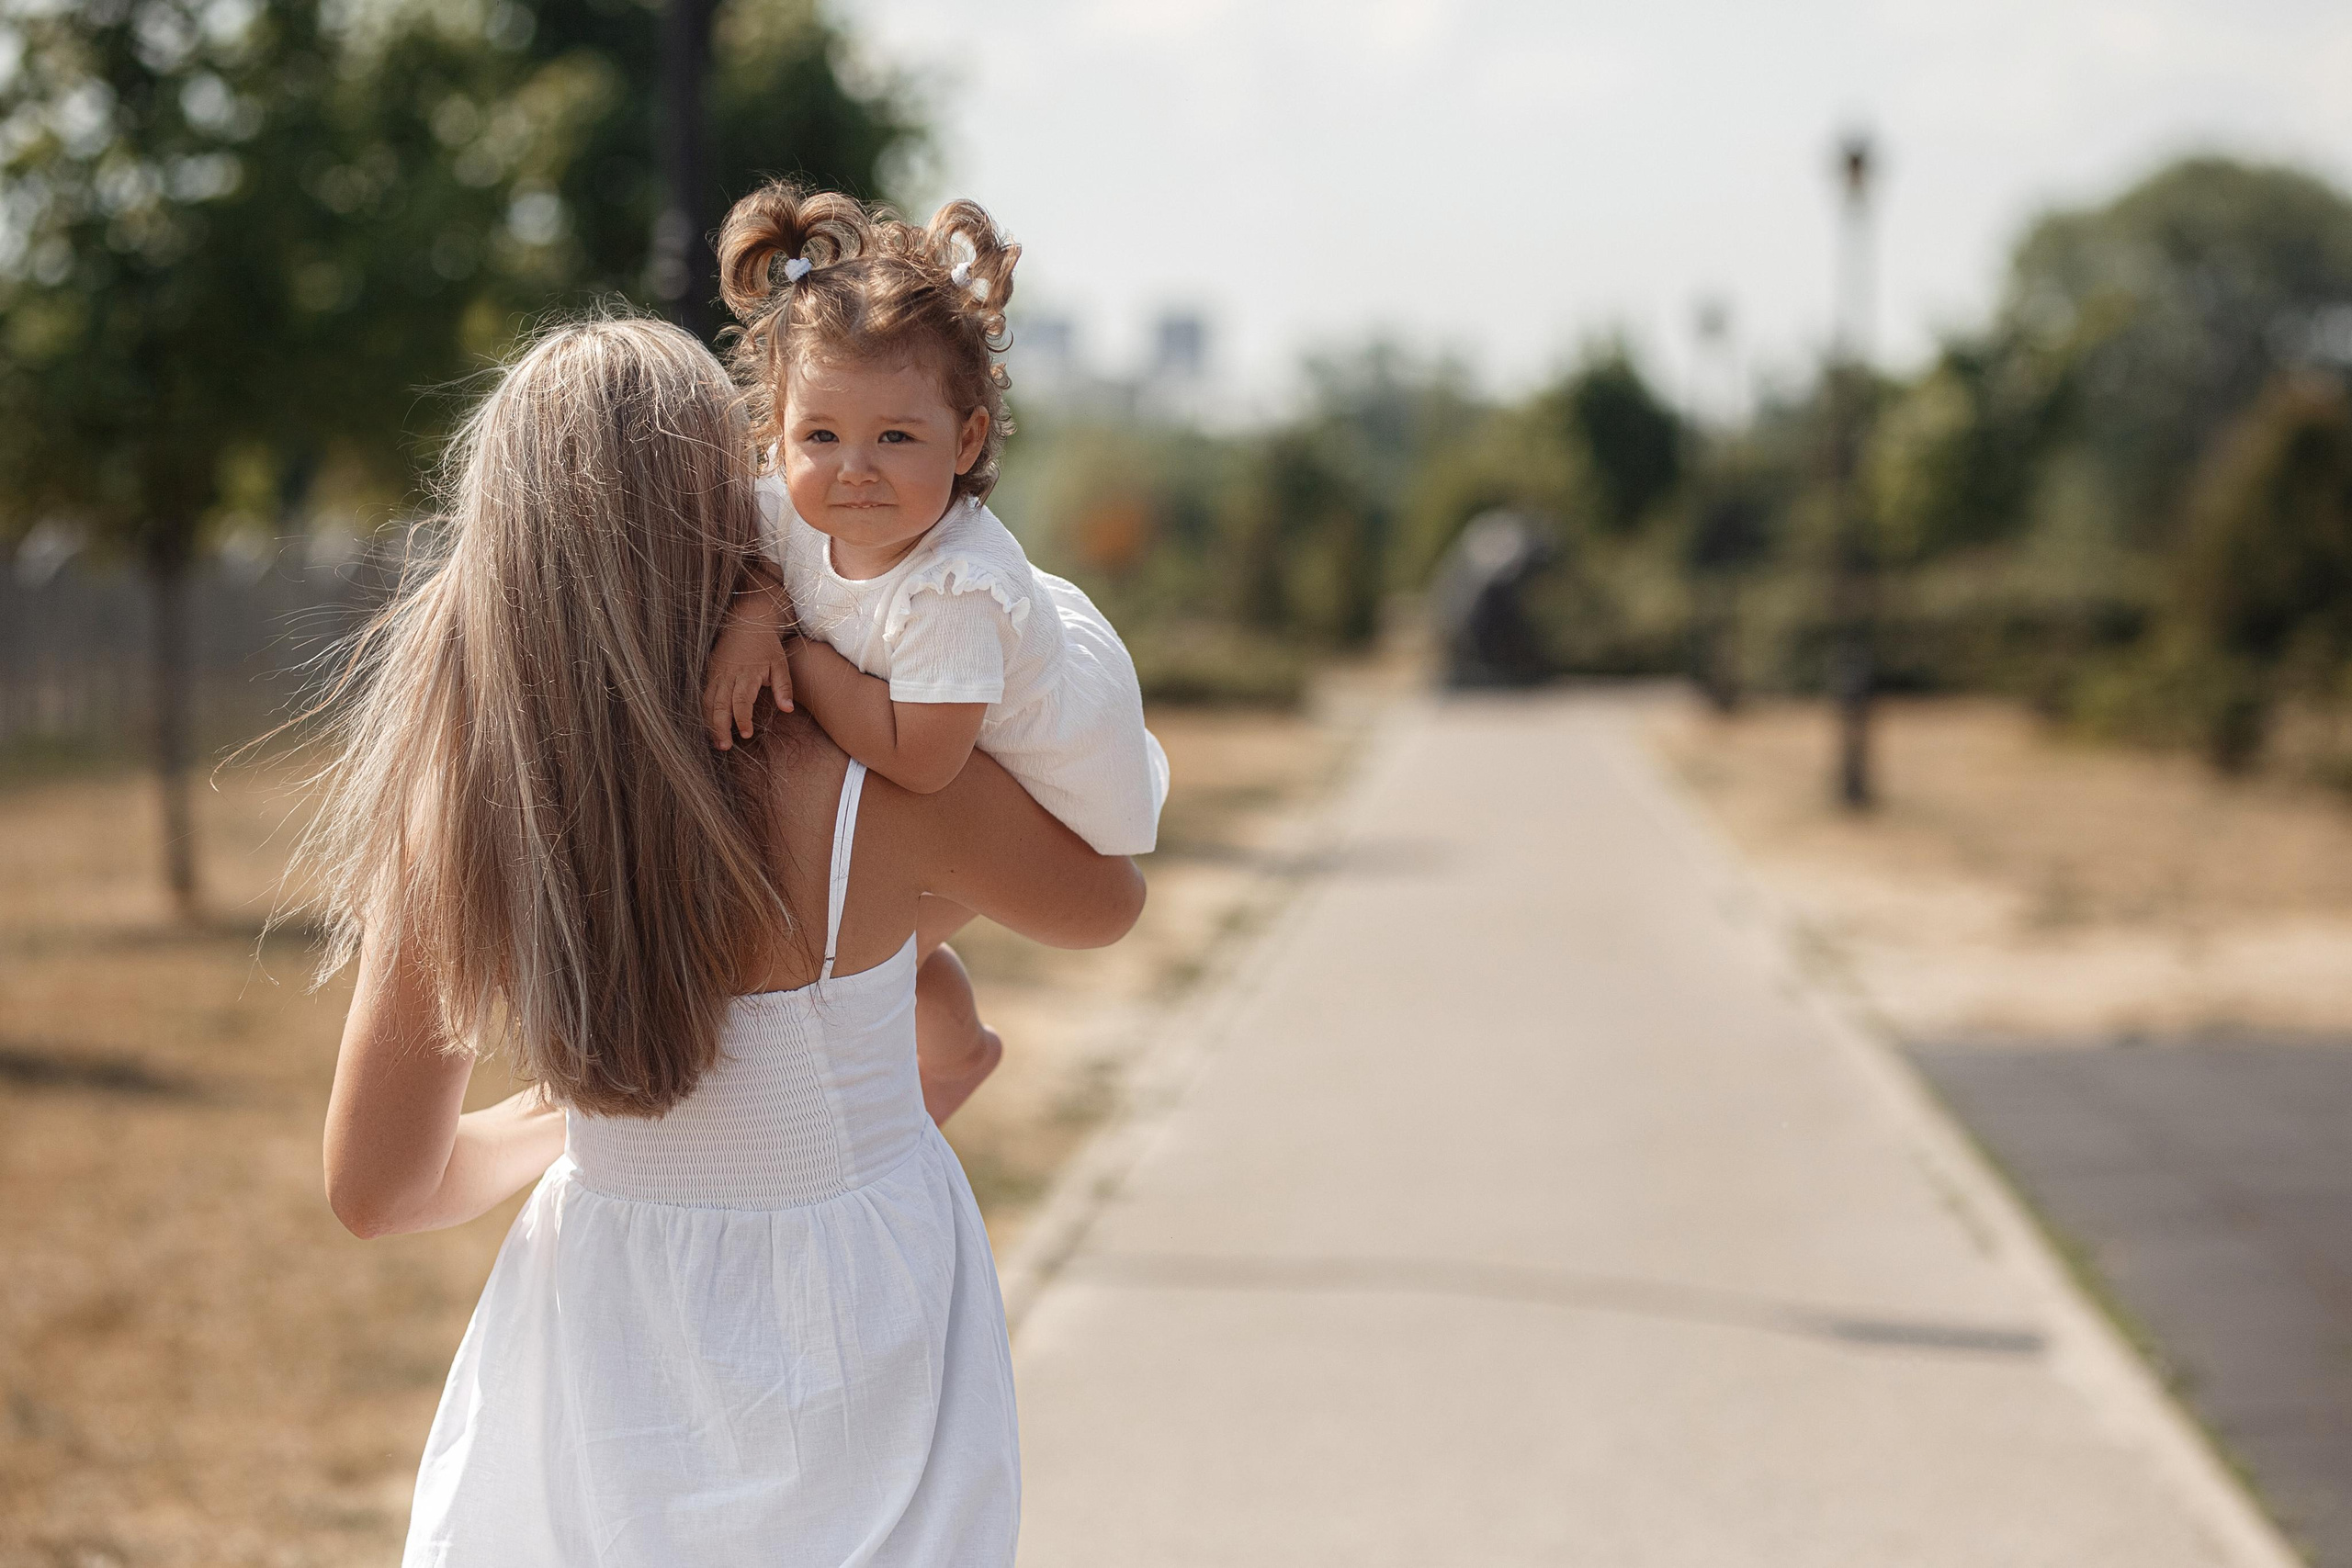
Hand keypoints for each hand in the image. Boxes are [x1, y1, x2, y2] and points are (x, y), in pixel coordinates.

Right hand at [704, 618, 794, 750]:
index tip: (747, 734)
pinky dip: (705, 712)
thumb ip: (783, 687)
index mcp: (746, 674)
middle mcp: (728, 675)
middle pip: (719, 706)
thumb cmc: (766, 645)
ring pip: (707, 702)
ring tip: (717, 742)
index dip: (742, 719)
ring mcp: (716, 674)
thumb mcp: (780, 664)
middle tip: (725, 747)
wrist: (746, 622)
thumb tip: (787, 709)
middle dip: (720, 728)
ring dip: (710, 723)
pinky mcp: (710, 673)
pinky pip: (704, 696)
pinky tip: (710, 726)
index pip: (741, 702)